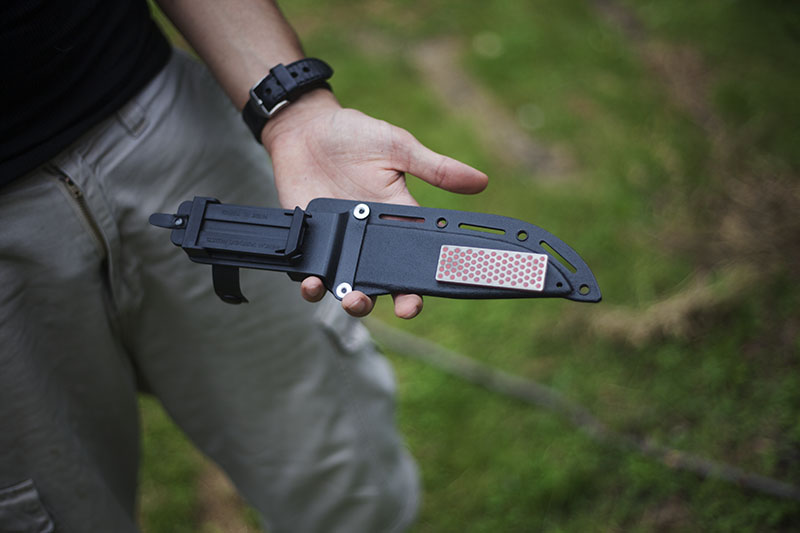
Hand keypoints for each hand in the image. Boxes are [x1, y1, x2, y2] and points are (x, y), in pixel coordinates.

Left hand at [262, 90, 487, 317]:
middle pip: (387, 282)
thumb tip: (482, 180)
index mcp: (398, 219)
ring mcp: (340, 243)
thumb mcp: (399, 147)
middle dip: (394, 302)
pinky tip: (313, 282)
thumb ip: (436, 168)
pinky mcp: (313, 242)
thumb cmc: (354, 135)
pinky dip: (313, 285)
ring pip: (350, 286)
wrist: (307, 128)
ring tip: (352, 298)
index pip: (417, 259)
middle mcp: (370, 238)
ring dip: (353, 301)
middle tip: (400, 308)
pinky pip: (313, 274)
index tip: (429, 296)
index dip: (424, 283)